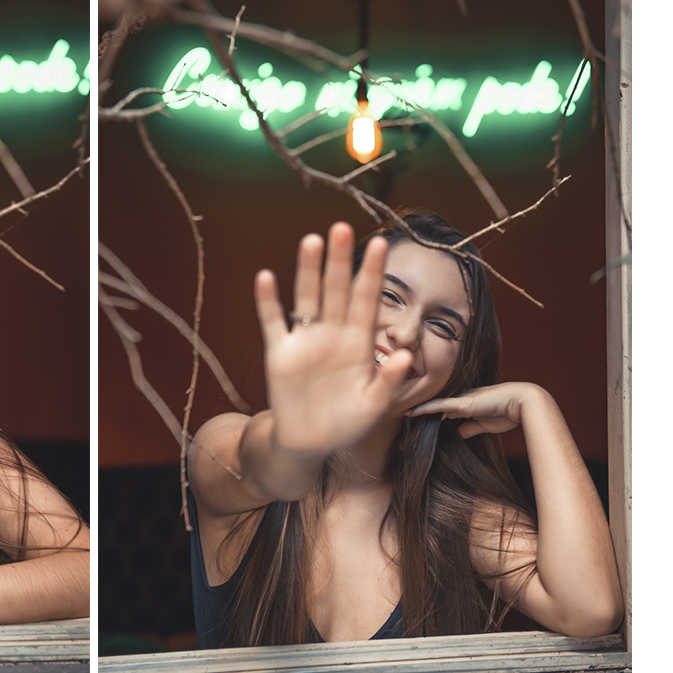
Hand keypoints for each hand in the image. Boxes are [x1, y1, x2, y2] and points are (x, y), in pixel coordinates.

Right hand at [256, 222, 411, 455]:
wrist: (309, 444)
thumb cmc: (346, 423)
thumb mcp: (374, 406)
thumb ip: (389, 381)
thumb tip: (406, 356)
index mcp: (359, 343)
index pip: (368, 300)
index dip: (373, 273)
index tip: (383, 244)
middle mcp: (332, 335)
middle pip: (337, 290)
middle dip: (340, 261)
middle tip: (342, 228)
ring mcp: (305, 341)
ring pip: (308, 298)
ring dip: (308, 270)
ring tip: (312, 240)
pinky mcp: (280, 353)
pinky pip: (273, 322)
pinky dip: (268, 301)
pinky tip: (266, 277)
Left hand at [407, 382, 542, 438]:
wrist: (524, 403)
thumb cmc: (508, 413)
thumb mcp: (485, 426)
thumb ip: (470, 428)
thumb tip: (458, 434)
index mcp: (462, 406)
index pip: (438, 413)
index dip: (425, 421)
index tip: (412, 433)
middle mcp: (457, 401)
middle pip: (431, 409)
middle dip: (415, 419)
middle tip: (400, 433)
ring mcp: (459, 400)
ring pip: (431, 406)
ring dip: (415, 413)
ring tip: (397, 421)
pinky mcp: (462, 402)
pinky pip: (439, 405)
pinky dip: (424, 409)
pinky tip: (410, 412)